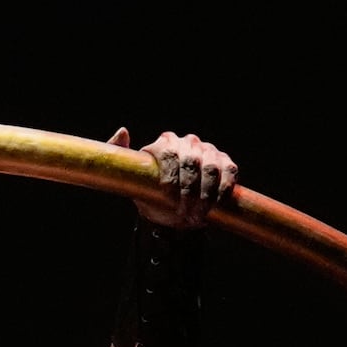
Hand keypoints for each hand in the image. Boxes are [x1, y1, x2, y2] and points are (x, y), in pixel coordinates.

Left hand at [111, 126, 238, 226]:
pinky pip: (228, 172)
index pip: (168, 154)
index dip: (171, 179)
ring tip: (198, 215)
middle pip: (190, 161)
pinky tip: (215, 205)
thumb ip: (118, 154)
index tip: (169, 201)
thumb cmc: (149, 193)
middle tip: (186, 213)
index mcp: (164, 143)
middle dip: (189, 191)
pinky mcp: (225, 162)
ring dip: (206, 195)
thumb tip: (123, 131)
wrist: (172, 208)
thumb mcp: (128, 178)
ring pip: (210, 167)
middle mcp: (187, 142)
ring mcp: (208, 151)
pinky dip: (223, 190)